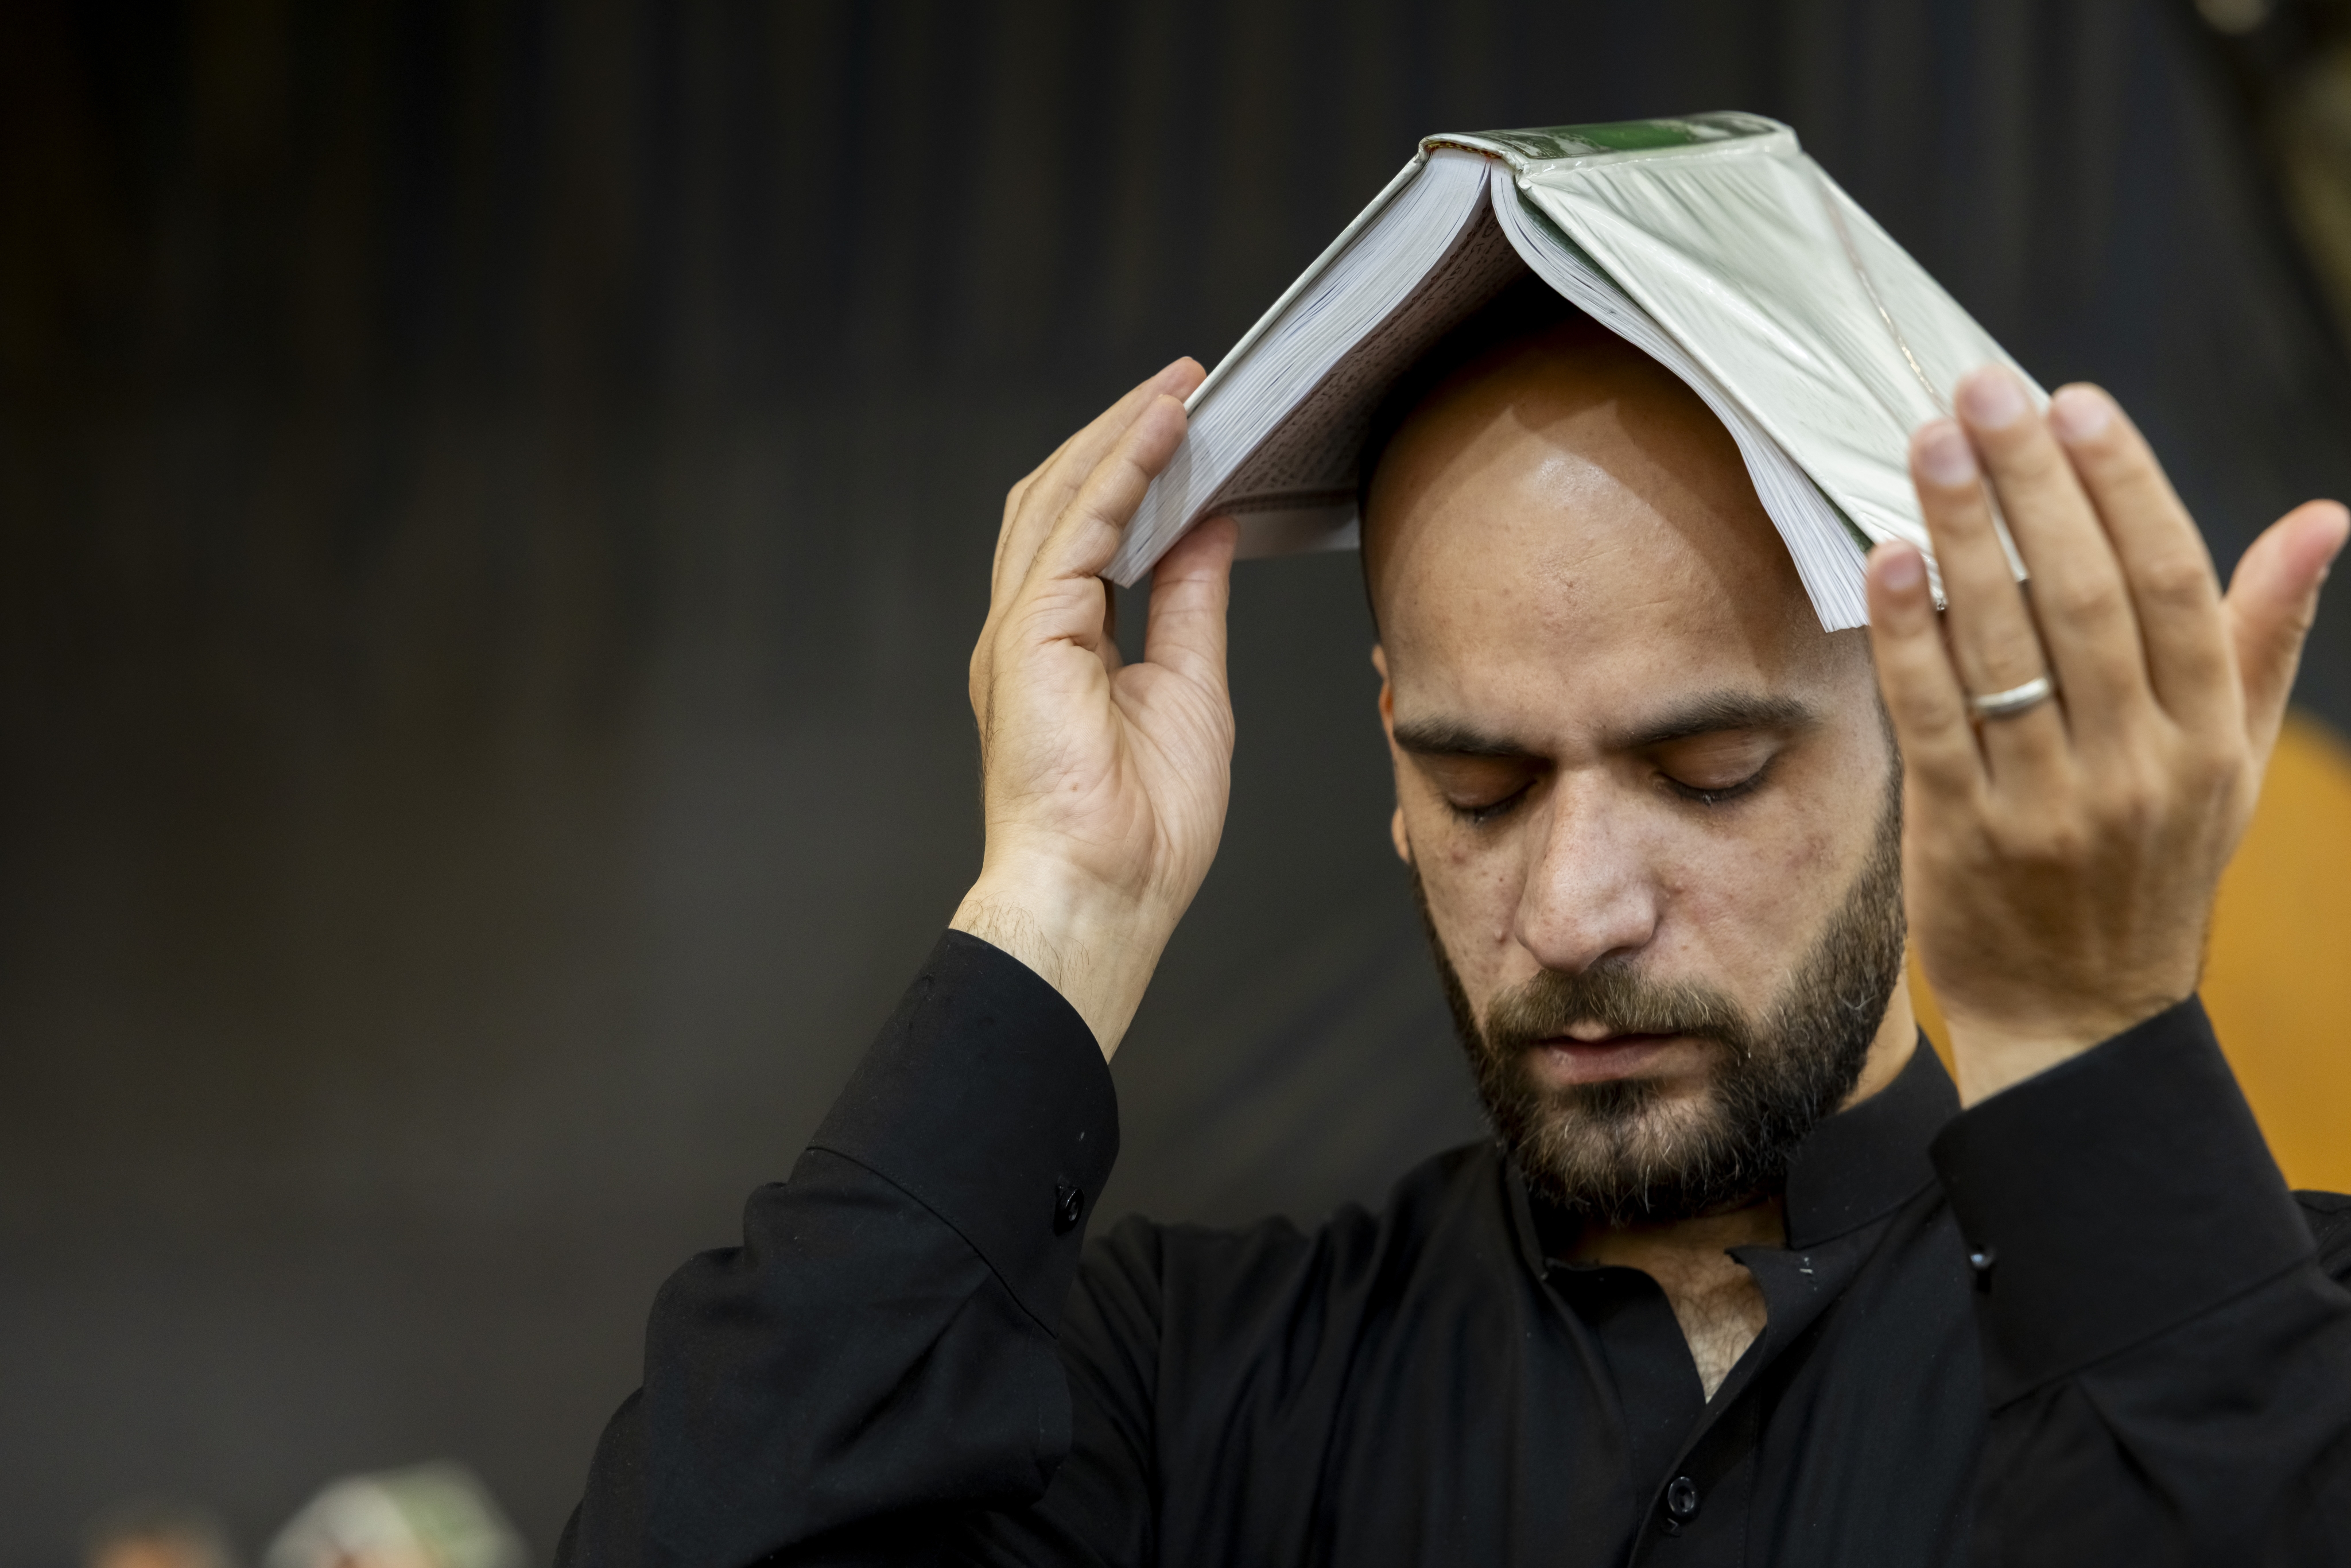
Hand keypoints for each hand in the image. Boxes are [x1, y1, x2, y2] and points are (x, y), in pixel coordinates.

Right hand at [951, 359, 1239, 1056]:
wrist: (1101, 895)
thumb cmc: (1143, 829)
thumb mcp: (1190, 689)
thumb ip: (1191, 604)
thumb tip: (1209, 526)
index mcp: (1064, 647)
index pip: (1094, 534)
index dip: (1139, 475)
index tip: (1197, 430)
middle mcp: (1033, 627)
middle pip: (1065, 499)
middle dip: (1126, 436)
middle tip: (1192, 386)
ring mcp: (1023, 626)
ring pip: (1063, 496)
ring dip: (1124, 434)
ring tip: (1183, 388)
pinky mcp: (1029, 631)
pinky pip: (1078, 525)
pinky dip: (1122, 468)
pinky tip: (1165, 429)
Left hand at [1866, 366, 2348, 1104]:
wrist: (2082, 1019)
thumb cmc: (2152, 871)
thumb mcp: (2231, 763)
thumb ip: (2261, 636)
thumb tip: (2322, 518)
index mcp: (2207, 735)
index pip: (2173, 583)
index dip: (2125, 485)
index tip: (2076, 401)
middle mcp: (2138, 763)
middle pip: (2085, 596)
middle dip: (2032, 483)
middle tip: (1981, 390)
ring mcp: (2051, 802)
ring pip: (2006, 646)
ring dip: (1963, 534)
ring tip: (1927, 444)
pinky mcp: (1964, 835)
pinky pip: (1935, 719)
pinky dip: (1910, 636)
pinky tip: (1889, 559)